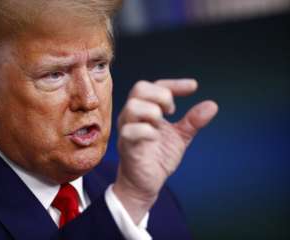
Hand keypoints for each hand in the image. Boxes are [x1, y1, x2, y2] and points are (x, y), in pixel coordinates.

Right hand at [113, 79, 217, 223]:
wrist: (146, 183)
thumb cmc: (158, 157)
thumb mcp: (180, 136)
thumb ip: (193, 121)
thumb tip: (212, 105)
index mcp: (145, 110)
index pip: (154, 86)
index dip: (174, 83)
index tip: (194, 86)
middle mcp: (133, 116)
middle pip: (139, 88)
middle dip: (161, 95)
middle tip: (173, 110)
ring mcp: (127, 129)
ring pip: (132, 107)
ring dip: (152, 111)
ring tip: (162, 123)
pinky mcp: (126, 146)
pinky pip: (130, 131)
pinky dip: (145, 131)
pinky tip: (155, 137)